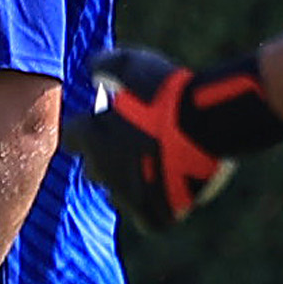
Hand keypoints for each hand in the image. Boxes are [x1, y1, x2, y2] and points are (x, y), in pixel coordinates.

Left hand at [73, 45, 282, 230]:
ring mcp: (129, 196)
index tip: (108, 123)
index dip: (90, 130)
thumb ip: (106, 65)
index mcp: (91, 138)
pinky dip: (161, 207)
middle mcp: (103, 171)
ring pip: (122, 195)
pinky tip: (176, 190)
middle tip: (138, 144)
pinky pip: (152, 218)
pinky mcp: (157, 215)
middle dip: (110, 159)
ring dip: (135, 183)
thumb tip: (92, 69)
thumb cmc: (169, 93)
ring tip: (161, 167)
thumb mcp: (133, 65)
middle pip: (95, 169)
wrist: (210, 124)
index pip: (73, 137)